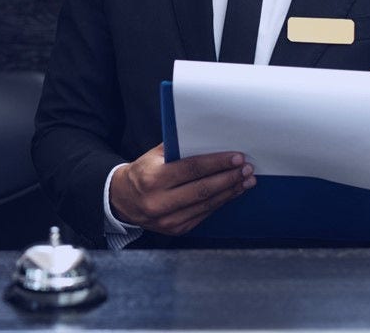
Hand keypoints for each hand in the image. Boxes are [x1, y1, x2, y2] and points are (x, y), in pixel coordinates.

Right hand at [109, 144, 253, 235]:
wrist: (123, 201)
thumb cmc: (142, 173)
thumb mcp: (152, 157)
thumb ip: (177, 148)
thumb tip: (208, 139)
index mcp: (152, 179)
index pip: (191, 169)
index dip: (216, 163)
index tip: (236, 157)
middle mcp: (159, 202)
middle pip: (203, 189)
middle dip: (229, 178)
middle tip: (246, 169)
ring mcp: (168, 220)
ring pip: (206, 204)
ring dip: (230, 191)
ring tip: (246, 180)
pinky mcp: (176, 229)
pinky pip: (204, 215)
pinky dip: (220, 202)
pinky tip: (231, 193)